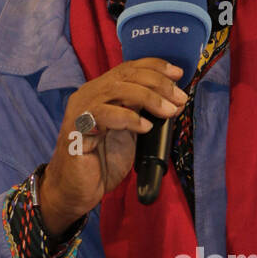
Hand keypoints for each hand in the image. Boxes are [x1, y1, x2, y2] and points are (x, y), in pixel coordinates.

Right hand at [39, 58, 188, 232]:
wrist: (77, 190)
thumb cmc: (102, 163)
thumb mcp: (131, 133)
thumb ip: (147, 114)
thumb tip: (175, 102)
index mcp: (102, 92)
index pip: (129, 69)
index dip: (155, 67)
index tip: (178, 74)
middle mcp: (90, 95)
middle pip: (126, 76)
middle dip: (157, 83)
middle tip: (179, 98)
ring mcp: (81, 110)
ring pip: (117, 90)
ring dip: (148, 98)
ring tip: (168, 112)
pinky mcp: (77, 128)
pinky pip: (103, 114)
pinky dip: (128, 118)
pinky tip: (144, 127)